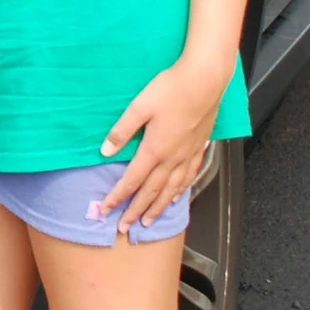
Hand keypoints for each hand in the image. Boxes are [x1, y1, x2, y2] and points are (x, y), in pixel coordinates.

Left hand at [98, 56, 227, 234]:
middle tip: (125, 228)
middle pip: (151, 192)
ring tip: (148, 222)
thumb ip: (122, 130)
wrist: (204, 81)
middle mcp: (172, 159)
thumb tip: (105, 151)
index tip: (106, 211)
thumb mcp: (139, 106)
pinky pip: (188, 178)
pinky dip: (180, 192)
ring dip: (157, 208)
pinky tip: (176, 198)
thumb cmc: (170, 89)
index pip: (131, 180)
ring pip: (171, 190)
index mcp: (154, 149)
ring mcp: (188, 155)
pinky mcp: (199, 149)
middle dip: (135, 211)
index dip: (117, 197)